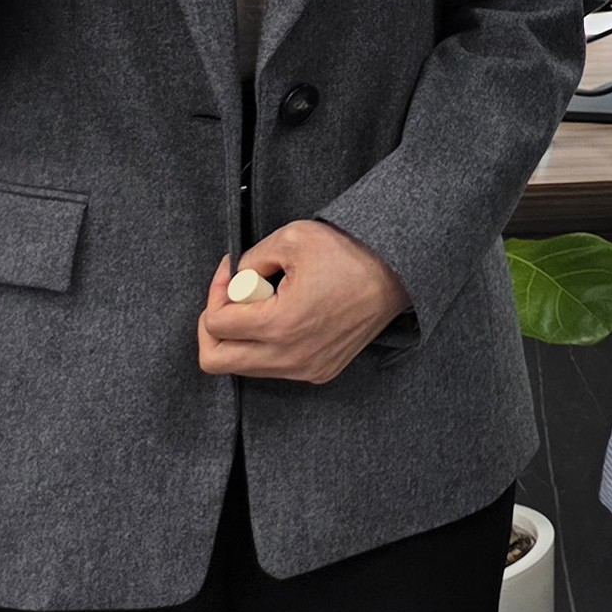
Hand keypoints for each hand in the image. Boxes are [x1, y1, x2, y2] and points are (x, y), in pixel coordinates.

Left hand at [196, 221, 409, 386]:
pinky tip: (286, 314)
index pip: (215, 323)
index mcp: (280, 324)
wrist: (397, 274)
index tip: (231, 272)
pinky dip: (266, 344)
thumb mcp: (292, 238)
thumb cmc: (349, 253)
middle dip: (214, 325)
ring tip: (265, 302)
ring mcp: (305, 369)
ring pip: (243, 366)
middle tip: (230, 298)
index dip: (215, 292)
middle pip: (216, 360)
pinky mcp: (319, 372)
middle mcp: (290, 356)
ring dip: (242, 335)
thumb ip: (249, 260)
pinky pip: (273, 367)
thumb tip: (234, 281)